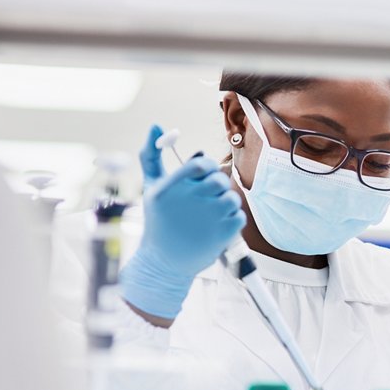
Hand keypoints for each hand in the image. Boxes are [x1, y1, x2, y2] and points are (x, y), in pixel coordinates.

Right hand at [119, 125, 245, 318]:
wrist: (164, 263)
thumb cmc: (158, 221)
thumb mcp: (150, 187)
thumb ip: (152, 154)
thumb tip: (156, 126)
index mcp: (170, 188)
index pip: (201, 163)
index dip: (206, 167)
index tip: (202, 176)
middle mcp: (189, 201)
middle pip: (220, 179)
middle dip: (216, 186)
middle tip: (207, 196)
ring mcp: (207, 219)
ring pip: (232, 197)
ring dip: (225, 203)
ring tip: (211, 212)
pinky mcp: (222, 235)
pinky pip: (239, 216)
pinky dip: (231, 220)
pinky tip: (215, 226)